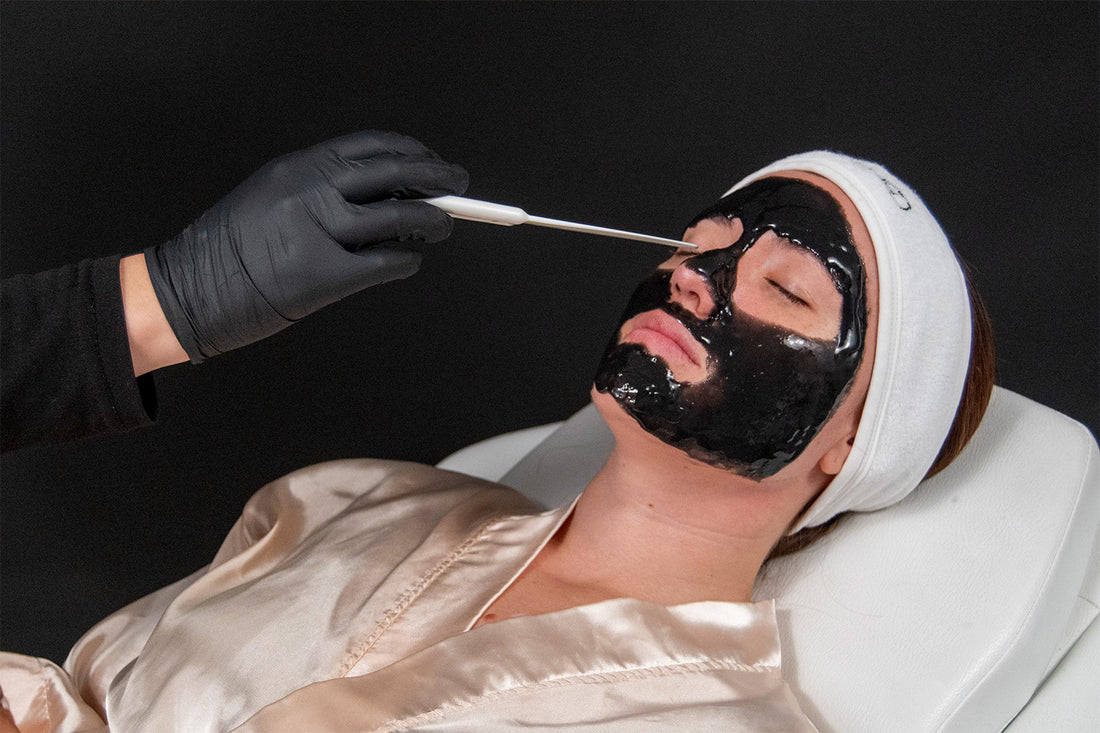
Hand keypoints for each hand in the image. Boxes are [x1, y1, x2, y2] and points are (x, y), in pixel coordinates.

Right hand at [144, 130, 467, 360]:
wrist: (189, 290)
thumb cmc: (231, 250)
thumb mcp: (272, 197)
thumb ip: (321, 190)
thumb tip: (382, 195)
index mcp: (299, 166)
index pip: (371, 145)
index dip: (411, 150)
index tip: (431, 160)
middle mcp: (312, 190)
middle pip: (395, 172)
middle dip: (437, 177)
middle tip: (459, 185)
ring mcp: (319, 231)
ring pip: (399, 215)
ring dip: (432, 220)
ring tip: (442, 226)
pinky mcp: (323, 274)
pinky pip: (385, 263)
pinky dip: (407, 261)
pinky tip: (411, 262)